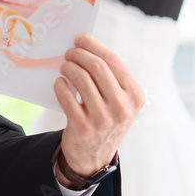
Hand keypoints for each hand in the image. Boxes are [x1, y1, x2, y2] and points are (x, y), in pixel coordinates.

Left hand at [53, 34, 144, 177]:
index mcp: (134, 96)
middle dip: (79, 55)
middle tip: (69, 53)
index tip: (80, 39)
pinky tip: (59, 83)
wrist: (94, 156)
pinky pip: (67, 97)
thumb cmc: (105, 118)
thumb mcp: (118, 101)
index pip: (114, 62)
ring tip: (64, 67)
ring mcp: (103, 120)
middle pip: (97, 67)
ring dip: (68, 68)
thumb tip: (85, 48)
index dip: (94, 46)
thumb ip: (109, 78)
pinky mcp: (83, 128)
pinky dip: (60, 86)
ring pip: (81, 80)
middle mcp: (122, 108)